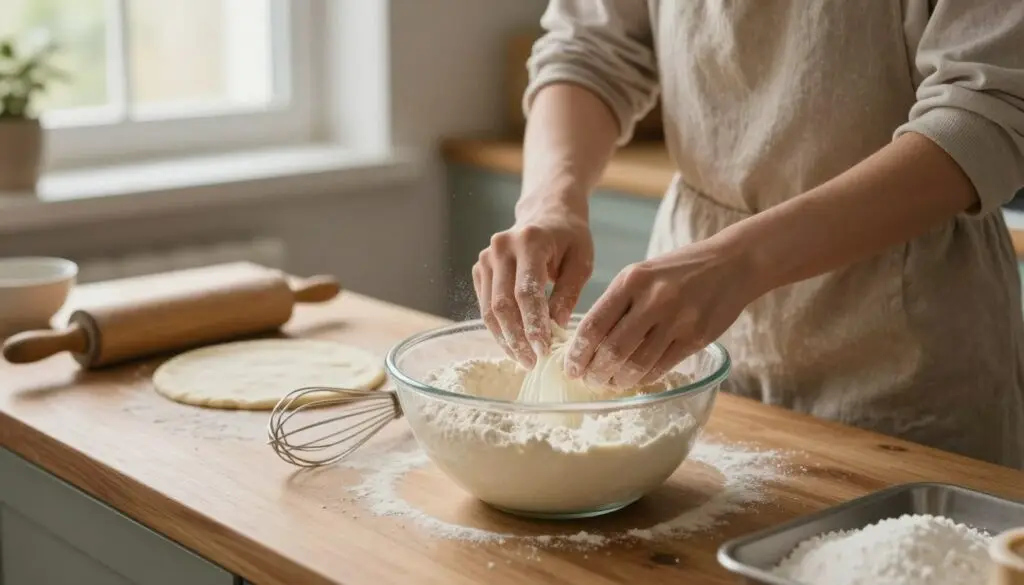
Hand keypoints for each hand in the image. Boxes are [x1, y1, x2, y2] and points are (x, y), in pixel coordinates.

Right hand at [473, 198, 593, 366]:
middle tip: (533, 362)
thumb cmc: (570, 237)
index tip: (544, 350)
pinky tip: (514, 344)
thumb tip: (555, 328)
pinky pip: (484, 305)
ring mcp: (486, 257)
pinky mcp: (480, 269)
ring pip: (489, 309)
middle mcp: (501, 247)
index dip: (533, 324)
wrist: (547, 212)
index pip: (526, 291)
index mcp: (529, 241)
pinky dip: (498, 328)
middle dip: (517, 338)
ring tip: (523, 360)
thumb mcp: (581, 261)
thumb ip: (567, 293)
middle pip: (503, 303)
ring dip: (505, 338)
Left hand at [564, 238, 755, 388]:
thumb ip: (616, 304)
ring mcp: (677, 320)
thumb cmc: (678, 271)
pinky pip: (661, 367)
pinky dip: (643, 378)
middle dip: (594, 372)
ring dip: (617, 380)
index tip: (570, 367)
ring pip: (636, 364)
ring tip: (609, 383)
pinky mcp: (696, 338)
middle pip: (612, 350)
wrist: (732, 263)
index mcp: (632, 281)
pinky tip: (636, 378)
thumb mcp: (641, 274)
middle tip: (589, 380)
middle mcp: (653, 300)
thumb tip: (586, 343)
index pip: (593, 324)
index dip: (577, 353)